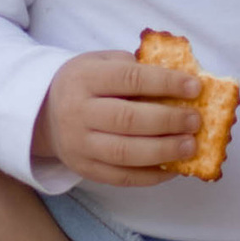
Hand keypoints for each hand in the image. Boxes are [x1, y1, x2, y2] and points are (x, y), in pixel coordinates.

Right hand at [34, 50, 200, 187]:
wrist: (45, 113)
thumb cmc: (86, 84)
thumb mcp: (102, 63)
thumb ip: (136, 68)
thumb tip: (182, 84)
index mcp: (84, 78)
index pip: (129, 79)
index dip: (165, 83)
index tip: (195, 87)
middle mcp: (77, 112)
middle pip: (127, 119)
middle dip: (168, 120)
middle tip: (195, 120)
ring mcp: (79, 145)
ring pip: (125, 153)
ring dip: (163, 151)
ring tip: (190, 146)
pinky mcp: (85, 169)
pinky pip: (121, 177)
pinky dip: (151, 176)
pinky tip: (173, 169)